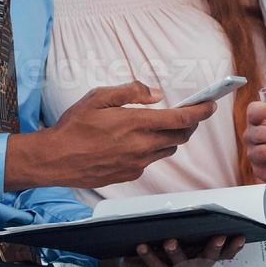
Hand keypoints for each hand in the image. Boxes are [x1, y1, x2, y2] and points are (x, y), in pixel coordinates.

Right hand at [8, 81, 215, 189]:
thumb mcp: (98, 97)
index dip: (201, 111)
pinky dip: (152, 150)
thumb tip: (155, 94)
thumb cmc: (73, 126)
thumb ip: (130, 92)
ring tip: (160, 126)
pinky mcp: (130, 175)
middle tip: (188, 113)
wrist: (54, 159)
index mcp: (135, 123)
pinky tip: (136, 142)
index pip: (181, 118)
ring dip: (171, 137)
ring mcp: (137, 163)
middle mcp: (141, 146)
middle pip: (180, 136)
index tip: (211, 105)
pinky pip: (151, 161)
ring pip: (167, 150)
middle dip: (189, 124)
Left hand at [102, 234, 245, 266]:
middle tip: (218, 237)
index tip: (240, 236)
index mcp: (203, 257)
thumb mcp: (173, 232)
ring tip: (169, 241)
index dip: (233, 246)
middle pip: (208, 260)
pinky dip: (150, 257)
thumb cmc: (157, 243)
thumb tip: (189, 208)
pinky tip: (142, 246)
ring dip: (176, 252)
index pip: (224, 254)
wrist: (133, 263)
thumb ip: (183, 225)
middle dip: (214, 248)